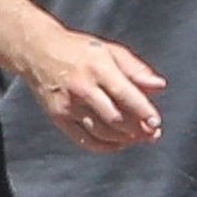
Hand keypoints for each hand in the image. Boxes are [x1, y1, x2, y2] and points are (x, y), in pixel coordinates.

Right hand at [20, 30, 165, 152]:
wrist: (36, 51)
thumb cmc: (78, 50)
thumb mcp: (109, 51)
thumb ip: (136, 69)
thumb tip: (159, 86)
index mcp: (97, 66)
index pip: (124, 94)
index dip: (143, 111)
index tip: (156, 123)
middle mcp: (81, 86)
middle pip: (114, 117)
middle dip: (137, 130)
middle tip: (151, 133)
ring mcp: (68, 104)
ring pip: (101, 132)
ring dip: (123, 139)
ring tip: (136, 137)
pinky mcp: (58, 117)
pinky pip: (84, 140)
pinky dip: (104, 146)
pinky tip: (116, 142)